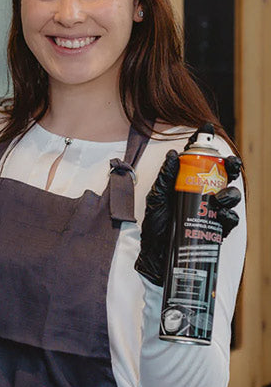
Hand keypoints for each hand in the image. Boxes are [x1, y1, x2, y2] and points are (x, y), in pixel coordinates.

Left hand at [135, 125, 241, 286]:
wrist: (156, 257)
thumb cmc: (155, 227)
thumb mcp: (156, 199)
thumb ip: (165, 178)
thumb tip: (173, 154)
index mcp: (187, 185)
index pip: (200, 161)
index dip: (206, 144)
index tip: (209, 129)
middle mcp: (202, 196)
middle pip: (224, 176)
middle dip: (232, 166)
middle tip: (230, 164)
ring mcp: (211, 213)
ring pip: (231, 197)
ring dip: (231, 194)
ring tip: (220, 198)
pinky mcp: (215, 231)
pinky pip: (229, 221)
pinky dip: (229, 216)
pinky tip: (223, 215)